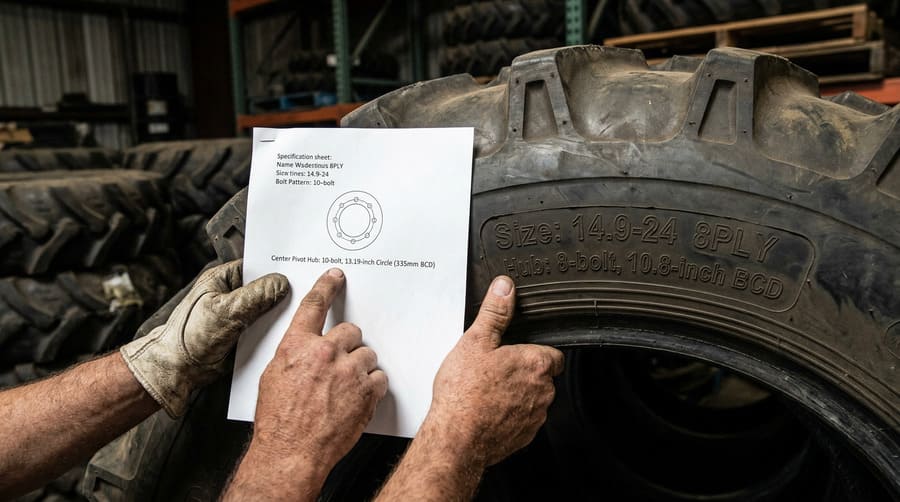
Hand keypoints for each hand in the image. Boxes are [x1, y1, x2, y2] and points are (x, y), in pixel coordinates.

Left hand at [121, 259, 288, 416]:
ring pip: (267, 308)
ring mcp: (238, 313)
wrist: (179, 370)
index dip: (276, 268)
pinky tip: (281, 332)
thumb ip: (255, 295)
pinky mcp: (243, 331)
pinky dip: (273, 329)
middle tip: (297, 295)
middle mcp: (232, 293)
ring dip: (277, 313)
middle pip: (265, 287)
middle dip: (280, 292)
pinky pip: (264, 326)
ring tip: (291, 314)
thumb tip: (280, 283)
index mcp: (223, 278)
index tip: (296, 272)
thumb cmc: (188, 337)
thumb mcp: (225, 311)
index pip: (257, 265)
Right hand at [249, 268, 387, 475]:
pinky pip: (380, 377)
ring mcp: (348, 371)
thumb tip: (304, 350)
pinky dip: (373, 387)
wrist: (291, 452)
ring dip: (361, 367)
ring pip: (368, 354)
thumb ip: (294, 356)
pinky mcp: (367, 390)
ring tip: (346, 388)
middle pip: (350, 331)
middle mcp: (324, 353)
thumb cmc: (279, 421)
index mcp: (297, 346)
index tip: (335, 276)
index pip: (314, 305)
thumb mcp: (274, 378)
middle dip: (348, 345)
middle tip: (340, 365)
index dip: (326, 287)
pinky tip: (358, 399)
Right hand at [425, 275, 563, 466]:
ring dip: (516, 394)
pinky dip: (508, 415)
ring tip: (486, 390)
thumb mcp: (476, 340)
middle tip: (494, 370)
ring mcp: (535, 416)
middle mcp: (543, 391)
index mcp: (536, 363)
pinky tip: (486, 410)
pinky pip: (522, 420)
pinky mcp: (524, 436)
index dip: (534, 350)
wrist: (456, 437)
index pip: (553, 353)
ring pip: (532, 399)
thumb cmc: (464, 393)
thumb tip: (504, 288)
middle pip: (541, 376)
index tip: (516, 351)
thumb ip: (494, 311)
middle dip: (522, 372)